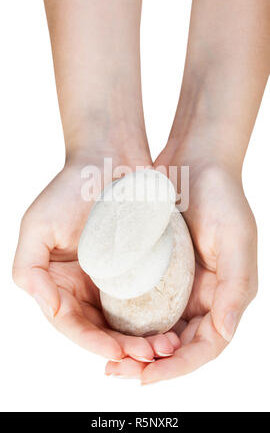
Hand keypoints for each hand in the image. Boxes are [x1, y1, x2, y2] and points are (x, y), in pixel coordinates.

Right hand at [13, 161, 180, 363]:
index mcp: (57, 282)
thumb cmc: (70, 188)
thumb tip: (50, 309)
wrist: (109, 158)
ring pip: (126, 322)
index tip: (118, 351)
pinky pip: (146, 300)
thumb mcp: (36, 226)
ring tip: (165, 347)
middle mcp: (83, 286)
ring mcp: (111, 279)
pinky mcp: (137, 268)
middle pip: (101, 330)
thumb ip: (27, 271)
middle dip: (123, 348)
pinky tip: (172, 324)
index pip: (71, 324)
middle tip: (150, 356)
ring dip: (142, 339)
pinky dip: (156, 317)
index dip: (92, 343)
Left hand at [105, 158, 257, 381]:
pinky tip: (107, 327)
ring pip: (156, 330)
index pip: (205, 346)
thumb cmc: (222, 196)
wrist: (195, 161)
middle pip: (177, 346)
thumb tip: (225, 332)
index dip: (178, 367)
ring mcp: (179, 285)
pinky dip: (127, 321)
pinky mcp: (157, 271)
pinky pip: (141, 304)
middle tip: (118, 373)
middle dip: (150, 365)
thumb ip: (236, 287)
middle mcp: (203, 296)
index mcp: (225, 295)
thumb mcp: (237, 238)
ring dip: (135, 349)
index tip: (147, 377)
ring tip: (108, 360)